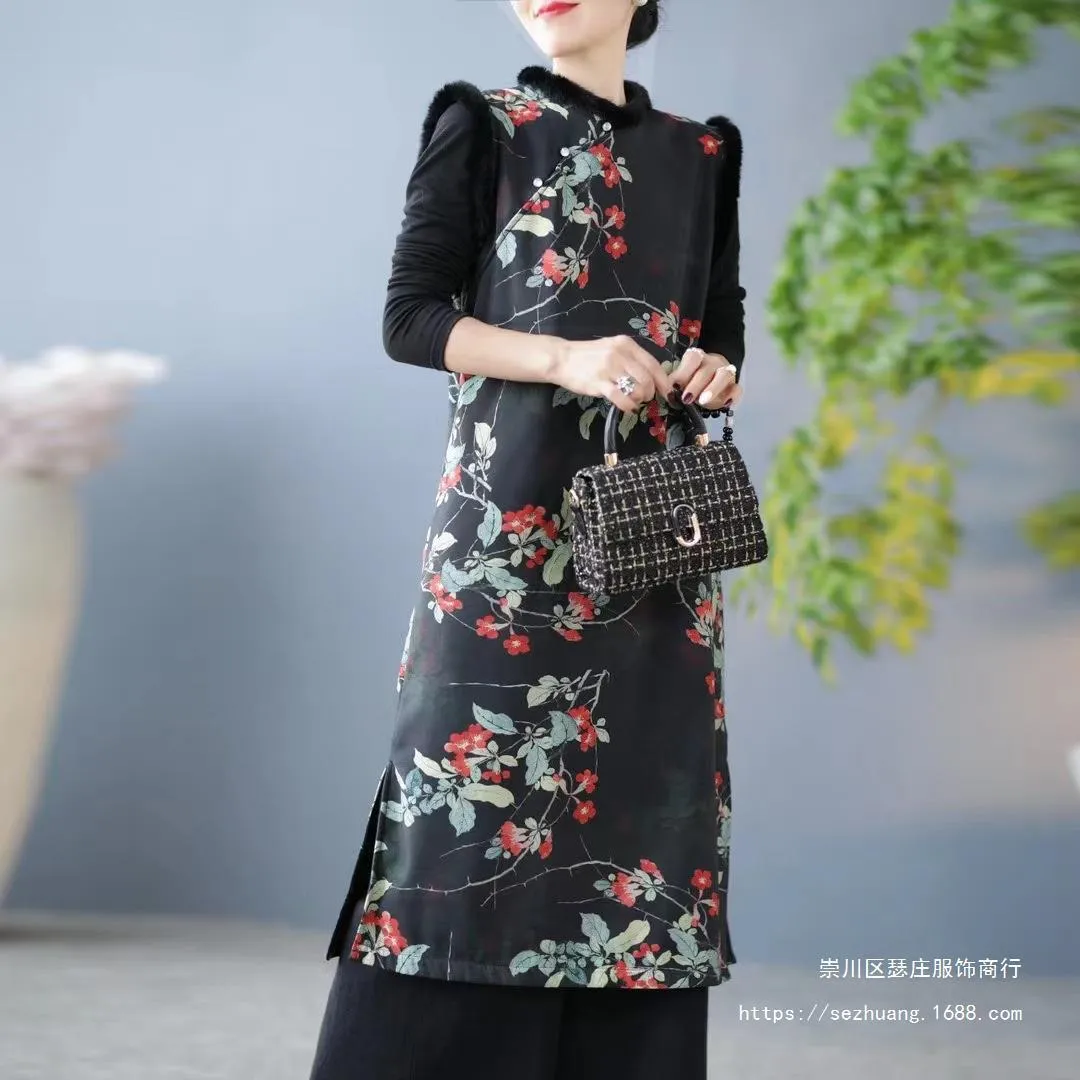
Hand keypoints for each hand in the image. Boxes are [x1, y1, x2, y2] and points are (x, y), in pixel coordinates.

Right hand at [549, 335, 673, 414]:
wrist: (561, 358)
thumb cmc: (588, 356)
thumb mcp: (612, 349)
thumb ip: (631, 360)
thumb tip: (652, 378)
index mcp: (627, 344)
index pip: (653, 364)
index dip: (663, 381)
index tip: (667, 392)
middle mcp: (620, 354)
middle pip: (648, 379)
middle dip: (649, 393)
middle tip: (643, 398)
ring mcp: (609, 368)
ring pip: (637, 389)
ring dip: (638, 400)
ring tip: (632, 401)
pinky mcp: (599, 383)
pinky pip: (622, 398)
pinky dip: (628, 406)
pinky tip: (626, 407)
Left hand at [669, 347, 741, 408]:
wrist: (710, 381)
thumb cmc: (691, 381)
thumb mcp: (681, 381)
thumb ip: (675, 385)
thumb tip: (669, 393)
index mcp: (697, 358)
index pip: (692, 358)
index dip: (683, 372)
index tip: (675, 386)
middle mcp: (712, 362)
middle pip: (706, 370)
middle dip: (695, 385)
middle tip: (686, 399)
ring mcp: (726, 372)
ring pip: (724, 375)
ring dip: (713, 389)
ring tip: (703, 402)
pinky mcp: (734, 386)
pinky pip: (737, 389)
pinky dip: (732, 396)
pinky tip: (725, 405)